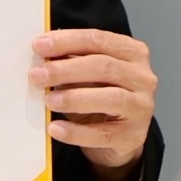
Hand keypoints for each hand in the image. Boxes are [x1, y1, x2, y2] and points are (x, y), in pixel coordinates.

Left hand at [30, 29, 157, 180]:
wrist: (118, 140)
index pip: (98, 40)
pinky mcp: (133, 136)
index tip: (39, 46)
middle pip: (104, 66)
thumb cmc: (101, 100)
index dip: (67, 41)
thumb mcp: (89, 76)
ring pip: (110, 98)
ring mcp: (142, 107)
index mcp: (133, 52)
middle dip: (66, 69)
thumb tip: (44, 55)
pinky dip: (76, 132)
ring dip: (74, 98)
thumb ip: (72, 62)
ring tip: (48, 100)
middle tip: (37, 75)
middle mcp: (143, 77)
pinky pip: (102, 134)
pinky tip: (55, 128)